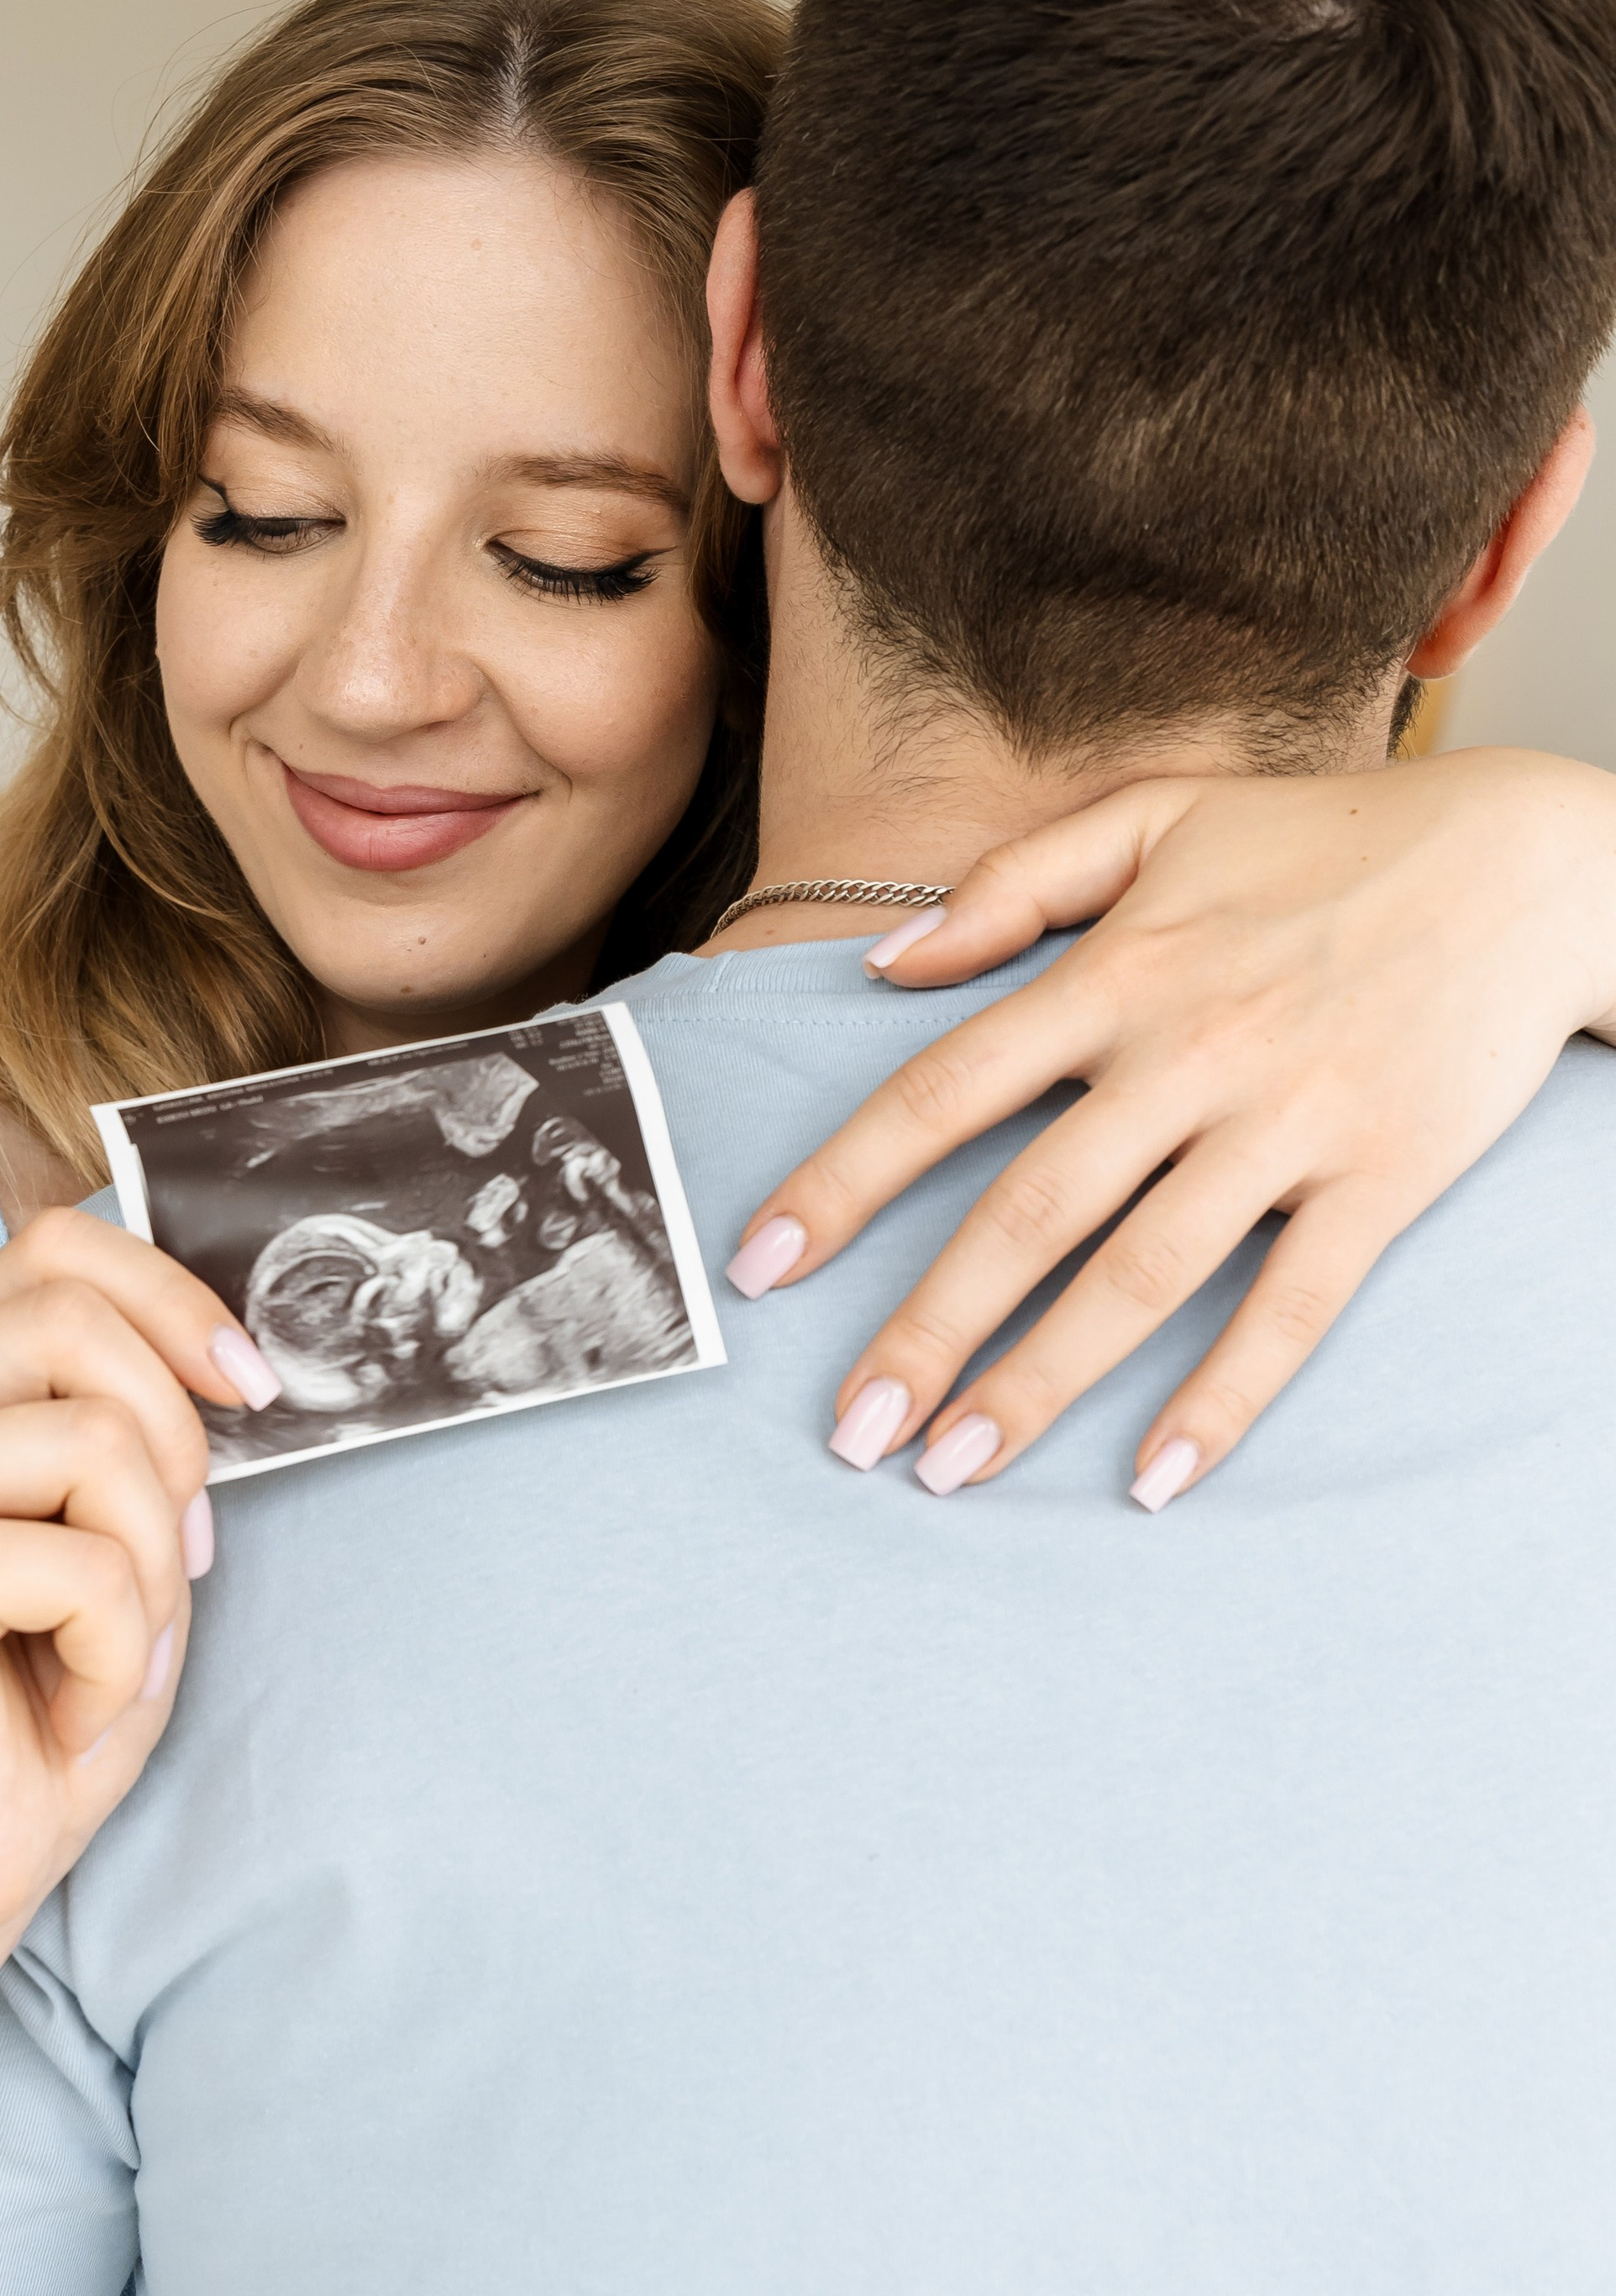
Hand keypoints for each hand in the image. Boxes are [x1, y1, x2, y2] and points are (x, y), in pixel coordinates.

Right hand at [0, 1207, 279, 1957]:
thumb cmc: (44, 1701)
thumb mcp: (119, 1531)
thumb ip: (136, 1421)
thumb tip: (233, 1351)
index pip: (53, 1247)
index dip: (169, 1294)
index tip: (248, 1385)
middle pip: (75, 1317)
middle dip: (175, 1444)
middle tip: (173, 1563)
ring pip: (96, 1436)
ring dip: (153, 1564)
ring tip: (112, 1648)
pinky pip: (82, 1561)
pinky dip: (119, 1649)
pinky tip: (71, 1706)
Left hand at [728, 749, 1615, 1504]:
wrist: (1533, 862)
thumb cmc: (1331, 839)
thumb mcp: (1160, 817)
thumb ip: (1014, 883)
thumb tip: (883, 967)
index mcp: (1118, 972)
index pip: (943, 1092)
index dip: (843, 1183)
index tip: (761, 1266)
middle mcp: (1187, 1056)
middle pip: (1027, 1213)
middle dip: (926, 1330)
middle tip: (850, 1429)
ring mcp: (1286, 1126)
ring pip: (1141, 1277)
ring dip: (1040, 1384)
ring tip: (955, 1470)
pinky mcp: (1379, 1181)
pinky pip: (1288, 1309)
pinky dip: (1221, 1397)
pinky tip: (1154, 1478)